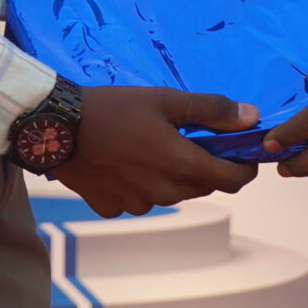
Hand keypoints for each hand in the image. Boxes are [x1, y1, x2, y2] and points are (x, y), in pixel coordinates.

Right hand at [52, 87, 259, 217]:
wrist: (56, 128)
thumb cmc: (113, 108)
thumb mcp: (165, 99)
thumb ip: (211, 110)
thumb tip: (251, 117)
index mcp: (182, 166)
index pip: (233, 181)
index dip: (244, 168)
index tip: (242, 153)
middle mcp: (165, 192)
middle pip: (202, 186)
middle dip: (205, 165)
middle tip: (189, 138)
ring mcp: (137, 204)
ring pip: (170, 193)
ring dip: (171, 175)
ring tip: (149, 146)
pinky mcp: (112, 208)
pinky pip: (138, 199)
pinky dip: (139, 183)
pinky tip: (123, 161)